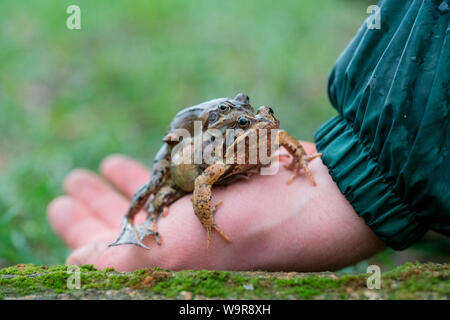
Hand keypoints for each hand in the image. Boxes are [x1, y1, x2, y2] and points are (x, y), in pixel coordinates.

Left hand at [47, 142, 384, 271]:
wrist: (332, 196)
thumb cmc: (265, 228)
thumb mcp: (188, 250)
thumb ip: (125, 261)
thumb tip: (73, 265)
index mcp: (177, 261)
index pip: (113, 249)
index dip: (81, 229)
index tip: (58, 204)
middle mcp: (192, 239)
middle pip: (131, 220)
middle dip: (96, 205)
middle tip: (71, 185)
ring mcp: (211, 209)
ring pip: (154, 195)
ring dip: (123, 182)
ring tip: (97, 168)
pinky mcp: (229, 183)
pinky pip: (183, 172)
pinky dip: (161, 163)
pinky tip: (147, 154)